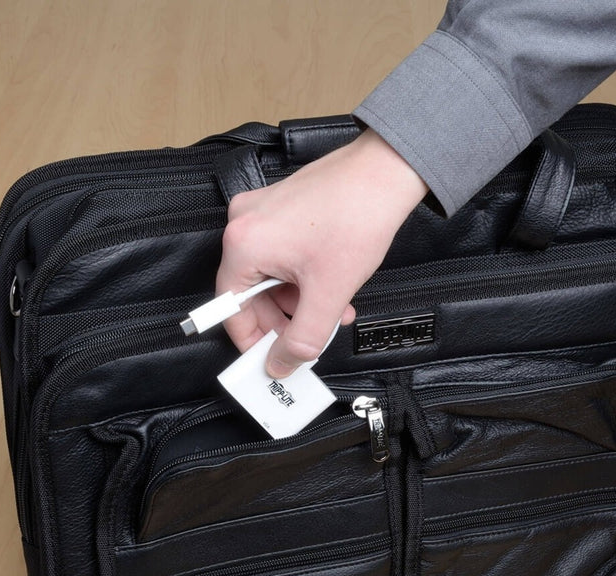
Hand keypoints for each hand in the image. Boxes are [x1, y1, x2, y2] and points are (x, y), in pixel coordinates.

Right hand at [215, 128, 427, 377]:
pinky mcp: (280, 208)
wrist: (385, 173)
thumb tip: (282, 363)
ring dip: (298, 302)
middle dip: (284, 321)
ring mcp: (262, 212)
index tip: (267, 359)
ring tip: (331, 312)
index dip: (251, 341)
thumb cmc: (357, 215)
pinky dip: (302, 278)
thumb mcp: (328, 293)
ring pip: (270, 276)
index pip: (230, 309)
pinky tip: (330, 288)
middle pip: (251, 293)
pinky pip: (281, 255)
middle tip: (306, 340)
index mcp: (244, 244)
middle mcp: (245, 224)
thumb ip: (303, 338)